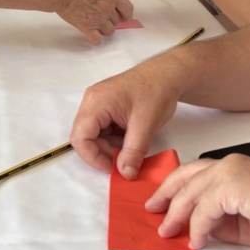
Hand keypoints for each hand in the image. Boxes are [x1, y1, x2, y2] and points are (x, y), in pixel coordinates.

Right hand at [55, 0, 133, 44]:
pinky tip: (89, 34)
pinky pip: (97, 39)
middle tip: (99, 17)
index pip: (128, 9)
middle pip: (117, 21)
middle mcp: (107, 8)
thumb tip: (105, 2)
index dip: (125, 15)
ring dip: (103, 29)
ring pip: (110, 31)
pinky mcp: (87, 27)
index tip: (121, 17)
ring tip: (94, 25)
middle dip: (110, 20)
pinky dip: (94, 38)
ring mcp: (98, 19)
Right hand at [70, 59, 180, 174]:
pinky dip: (116, 140)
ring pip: (95, 135)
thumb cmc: (156, 93)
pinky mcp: (107, 107)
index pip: (80, 138)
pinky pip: (104, 129)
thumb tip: (125, 175)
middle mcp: (92, 102)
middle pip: (85, 137)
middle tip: (126, 160)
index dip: (93, 158)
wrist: (169, 74)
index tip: (114, 168)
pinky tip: (132, 139)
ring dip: (111, 147)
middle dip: (104, 153)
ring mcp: (99, 104)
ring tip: (132, 148)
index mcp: (95, 103)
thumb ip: (133, 152)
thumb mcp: (145, 126)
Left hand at [147, 155, 249, 249]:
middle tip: (152, 210)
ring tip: (168, 232)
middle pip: (185, 176)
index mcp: (234, 168)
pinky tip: (196, 241)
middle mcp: (229, 166)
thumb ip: (225, 222)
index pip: (196, 173)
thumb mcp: (249, 222)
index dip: (177, 187)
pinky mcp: (231, 188)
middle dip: (166, 194)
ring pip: (190, 193)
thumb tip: (205, 230)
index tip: (163, 202)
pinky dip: (196, 227)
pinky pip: (203, 210)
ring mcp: (229, 174)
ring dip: (176, 215)